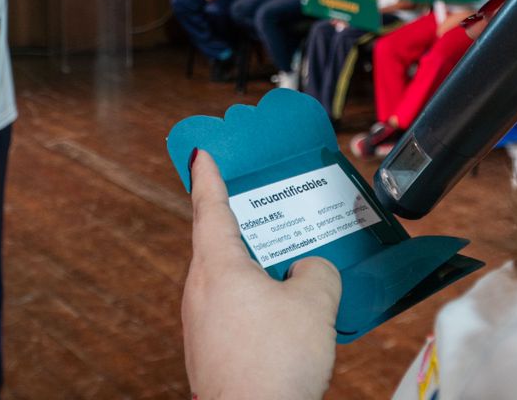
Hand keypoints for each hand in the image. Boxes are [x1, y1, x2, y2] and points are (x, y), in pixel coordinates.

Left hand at [183, 150, 340, 399]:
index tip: (201, 154)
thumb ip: (317, 271)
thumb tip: (306, 271)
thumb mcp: (315, 302)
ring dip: (255, 270)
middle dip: (243, 225)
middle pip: (217, 243)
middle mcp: (199, 289)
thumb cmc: (276, 361)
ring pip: (228, 281)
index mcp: (217, 265)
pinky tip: (285, 317)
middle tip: (263, 206)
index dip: (208, 176)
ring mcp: (200, 323)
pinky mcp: (210, 351)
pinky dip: (255, 303)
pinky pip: (232, 312)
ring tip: (291, 267)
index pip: (209, 206)